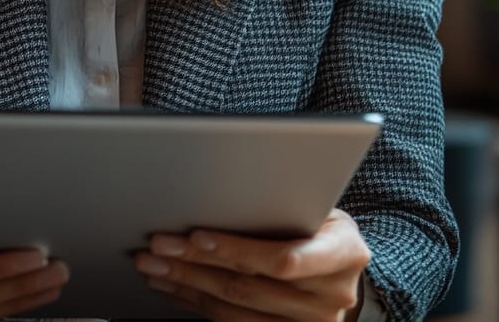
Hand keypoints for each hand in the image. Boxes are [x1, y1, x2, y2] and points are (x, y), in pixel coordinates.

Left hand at [134, 208, 369, 320]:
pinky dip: (198, 303)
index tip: (196, 236)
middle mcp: (332, 296)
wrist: (343, 263)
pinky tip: (176, 287)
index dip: (237, 249)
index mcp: (344, 252)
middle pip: (249, 285)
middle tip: (157, 246)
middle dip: (194, 263)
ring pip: (235, 308)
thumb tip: (219, 189)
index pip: (284, 259)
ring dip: (188, 285)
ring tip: (154, 267)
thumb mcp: (317, 204)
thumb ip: (281, 203)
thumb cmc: (320, 220)